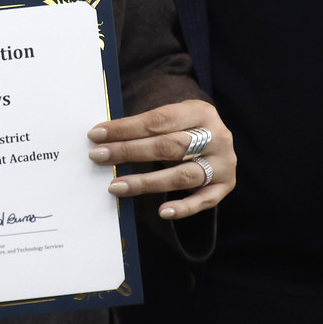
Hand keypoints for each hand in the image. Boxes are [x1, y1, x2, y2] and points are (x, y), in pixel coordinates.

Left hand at [86, 100, 235, 219]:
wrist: (219, 139)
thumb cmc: (185, 128)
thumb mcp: (174, 118)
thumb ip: (147, 126)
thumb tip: (103, 137)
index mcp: (201, 111)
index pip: (159, 120)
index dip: (126, 128)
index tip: (96, 135)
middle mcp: (217, 136)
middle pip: (169, 146)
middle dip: (129, 151)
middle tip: (98, 157)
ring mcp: (223, 163)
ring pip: (182, 175)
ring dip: (146, 182)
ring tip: (115, 186)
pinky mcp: (226, 185)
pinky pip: (205, 200)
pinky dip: (184, 208)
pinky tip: (162, 212)